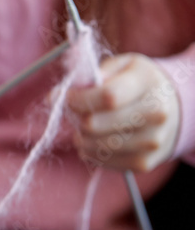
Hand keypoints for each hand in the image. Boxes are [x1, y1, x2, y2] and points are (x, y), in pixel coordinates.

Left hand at [67, 53, 180, 171]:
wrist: (173, 109)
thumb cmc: (136, 84)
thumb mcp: (119, 66)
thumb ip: (88, 75)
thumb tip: (55, 96)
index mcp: (148, 83)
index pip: (107, 97)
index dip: (77, 99)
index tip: (65, 97)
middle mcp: (156, 114)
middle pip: (94, 125)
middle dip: (76, 118)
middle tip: (77, 112)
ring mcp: (152, 141)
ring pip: (93, 145)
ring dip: (80, 136)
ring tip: (87, 125)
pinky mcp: (143, 163)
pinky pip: (101, 161)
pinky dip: (90, 151)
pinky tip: (97, 139)